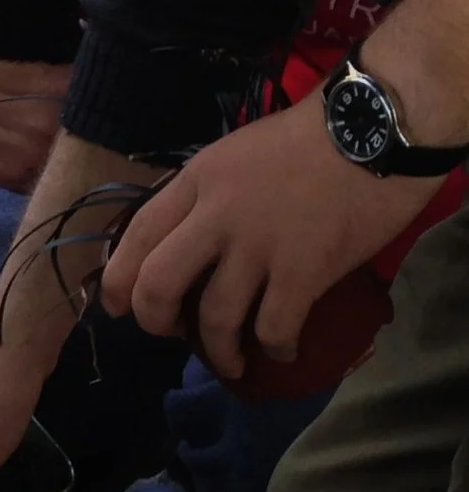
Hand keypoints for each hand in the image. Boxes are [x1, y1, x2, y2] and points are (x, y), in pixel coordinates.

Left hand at [98, 94, 441, 377]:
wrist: (375, 128)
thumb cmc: (307, 137)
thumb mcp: (233, 153)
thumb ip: (203, 194)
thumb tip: (182, 239)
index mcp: (195, 182)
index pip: (136, 236)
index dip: (118, 280)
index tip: (116, 305)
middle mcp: (216, 217)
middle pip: (157, 286)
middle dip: (153, 321)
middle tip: (169, 333)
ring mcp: (259, 246)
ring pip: (214, 318)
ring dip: (218, 350)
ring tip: (230, 362)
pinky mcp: (305, 270)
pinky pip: (274, 327)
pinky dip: (274, 348)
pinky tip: (280, 351)